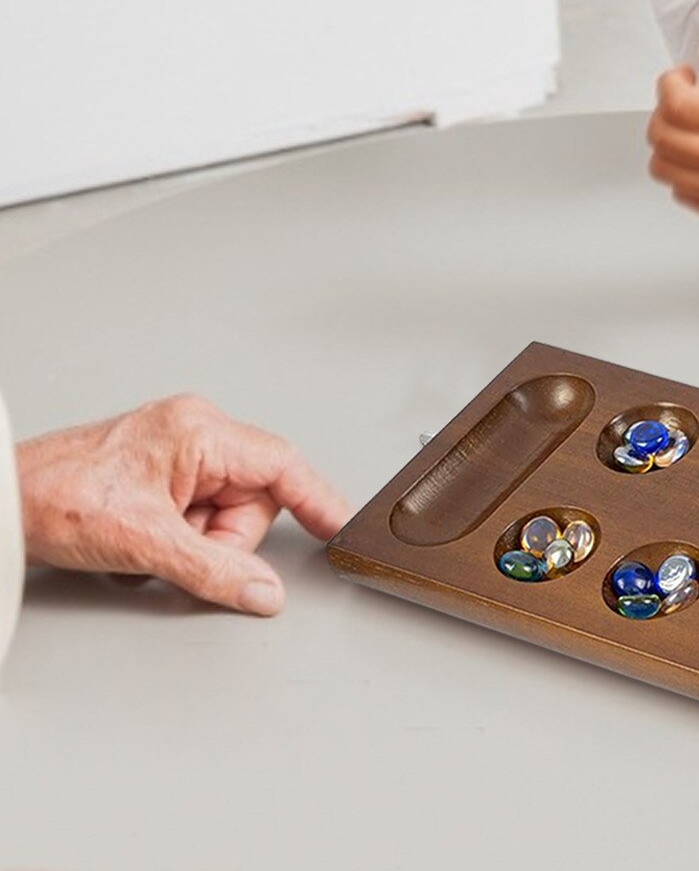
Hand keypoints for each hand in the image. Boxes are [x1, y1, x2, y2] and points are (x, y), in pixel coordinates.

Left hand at [17, 395, 350, 615]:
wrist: (2, 502)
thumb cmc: (55, 498)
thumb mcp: (144, 544)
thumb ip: (214, 569)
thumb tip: (264, 592)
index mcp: (199, 431)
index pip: (280, 465)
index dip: (317, 499)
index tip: (341, 526)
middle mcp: (195, 432)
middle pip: (253, 497)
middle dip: (224, 537)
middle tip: (178, 551)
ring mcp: (178, 450)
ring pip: (225, 510)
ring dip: (197, 540)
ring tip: (148, 546)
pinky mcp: (163, 471)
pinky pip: (199, 512)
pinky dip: (179, 537)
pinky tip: (143, 543)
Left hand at [647, 33, 698, 226]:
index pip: (677, 105)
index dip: (668, 83)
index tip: (682, 75)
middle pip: (662, 137)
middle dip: (663, 108)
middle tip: (684, 96)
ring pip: (664, 169)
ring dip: (666, 141)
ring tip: (691, 125)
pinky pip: (683, 195)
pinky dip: (681, 172)